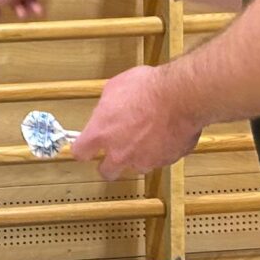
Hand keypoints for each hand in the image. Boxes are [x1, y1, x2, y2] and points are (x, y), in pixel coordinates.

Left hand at [73, 65, 201, 180]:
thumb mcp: (115, 87)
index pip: (80, 152)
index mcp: (102, 133)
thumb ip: (107, 106)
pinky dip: (160, 151)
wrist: (179, 96)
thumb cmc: (147, 88)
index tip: (85, 146)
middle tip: (114, 152)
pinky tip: (164, 134)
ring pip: (136, 166)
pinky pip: (159, 160)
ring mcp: (144, 160)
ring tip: (146, 137)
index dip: (83, 149)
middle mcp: (120, 153)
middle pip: (106, 172)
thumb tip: (108, 109)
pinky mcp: (165, 161)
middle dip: (108, 164)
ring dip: (138, 155)